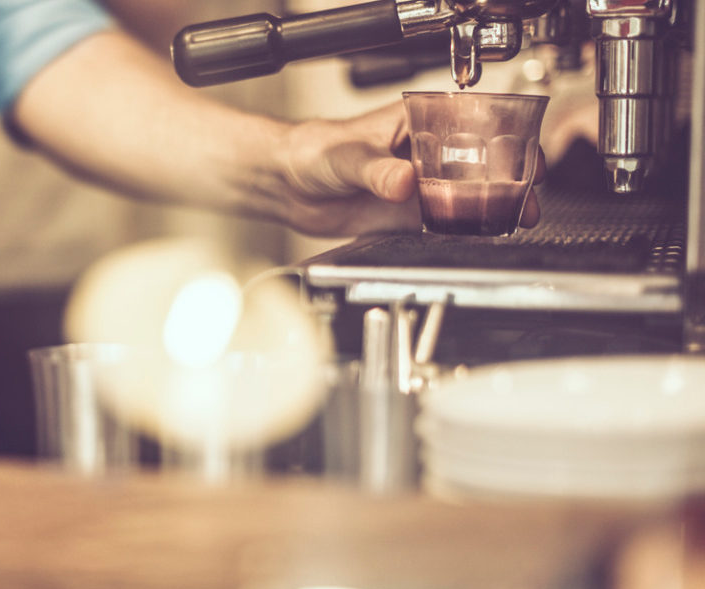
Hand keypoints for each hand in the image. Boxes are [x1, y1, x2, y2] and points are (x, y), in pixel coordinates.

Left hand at [277, 102, 542, 236]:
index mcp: (418, 123)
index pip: (474, 127)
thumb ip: (375, 170)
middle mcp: (428, 153)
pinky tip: (484, 236)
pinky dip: (469, 228)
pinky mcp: (413, 214)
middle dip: (511, 181)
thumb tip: (404, 181)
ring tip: (516, 221)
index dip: (504, 143)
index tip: (520, 164)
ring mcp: (424, 184)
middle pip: (483, 163)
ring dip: (495, 207)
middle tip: (526, 202)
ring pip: (472, 194)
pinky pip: (450, 221)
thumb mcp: (345, 157)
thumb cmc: (314, 152)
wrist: (290, 185)